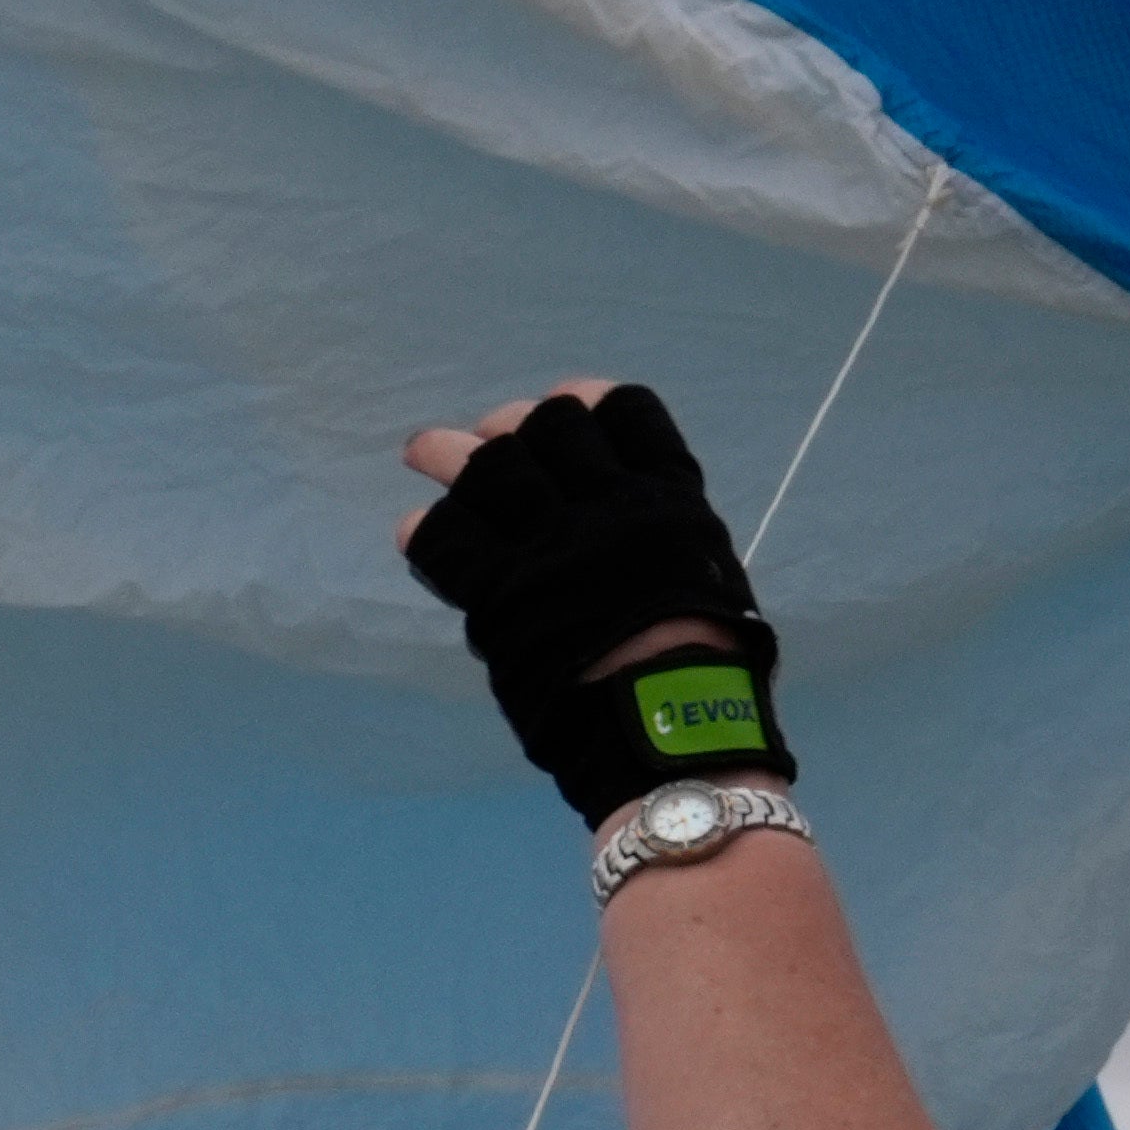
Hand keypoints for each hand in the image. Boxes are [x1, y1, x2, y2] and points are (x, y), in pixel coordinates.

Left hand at [398, 378, 792, 822]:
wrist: (673, 728)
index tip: (568, 402)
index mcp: (667, 500)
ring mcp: (550, 544)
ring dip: (451, 455)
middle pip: (548, 428)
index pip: (627, 414)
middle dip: (517, 426)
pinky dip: (426, 531)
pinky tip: (415, 530)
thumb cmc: (711, 671)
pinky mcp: (501, 590)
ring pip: (488, 469)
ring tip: (426, 450)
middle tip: (494, 436)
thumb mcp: (715, 581)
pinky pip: (446, 541)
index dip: (590, 401)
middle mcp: (606, 506)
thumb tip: (640, 541)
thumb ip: (666, 546)